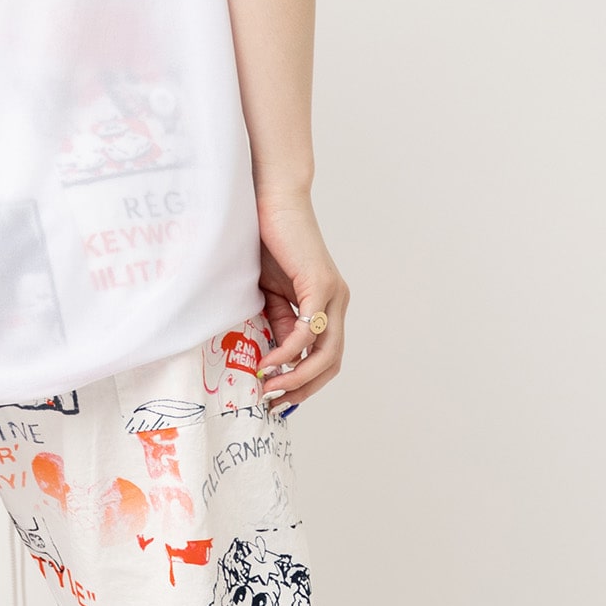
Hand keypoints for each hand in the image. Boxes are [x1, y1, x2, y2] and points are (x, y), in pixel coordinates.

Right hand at [254, 189, 349, 407]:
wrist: (271, 202)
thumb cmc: (267, 243)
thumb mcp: (270, 295)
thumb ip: (279, 324)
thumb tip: (277, 360)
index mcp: (328, 306)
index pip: (326, 358)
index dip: (305, 383)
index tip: (278, 398)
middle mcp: (338, 303)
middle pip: (332, 363)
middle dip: (303, 389)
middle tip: (275, 402)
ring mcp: (333, 294)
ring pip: (325, 353)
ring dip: (297, 377)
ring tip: (269, 387)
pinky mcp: (320, 284)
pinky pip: (307, 331)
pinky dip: (288, 353)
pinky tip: (269, 363)